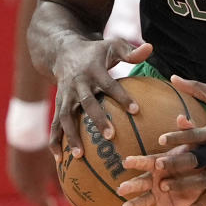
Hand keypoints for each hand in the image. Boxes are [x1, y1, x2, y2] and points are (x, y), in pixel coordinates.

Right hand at [6, 145, 61, 205]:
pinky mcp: (13, 171)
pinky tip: (36, 182)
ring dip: (37, 195)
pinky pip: (23, 183)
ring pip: (28, 192)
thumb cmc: (45, 153)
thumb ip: (60, 185)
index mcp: (35, 190)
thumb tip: (66, 201)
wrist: (24, 138)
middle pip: (35, 200)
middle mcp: (24, 188)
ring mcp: (17, 179)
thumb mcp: (56, 169)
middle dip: (44, 204)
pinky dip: (31, 186)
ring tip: (45, 197)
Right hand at [50, 41, 152, 162]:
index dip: (122, 97)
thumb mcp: (113, 46)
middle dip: (97, 120)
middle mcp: (77, 84)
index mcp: (93, 70)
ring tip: (80, 155)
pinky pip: (54, 125)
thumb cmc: (96, 52)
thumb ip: (131, 51)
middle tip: (111, 136)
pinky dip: (54, 141)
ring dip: (71, 136)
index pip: (110, 84)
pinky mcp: (58, 105)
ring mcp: (65, 96)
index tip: (136, 110)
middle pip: (87, 103)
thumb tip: (150, 48)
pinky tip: (60, 160)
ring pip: (66, 117)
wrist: (63, 52)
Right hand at [118, 115, 202, 205]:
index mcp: (162, 164)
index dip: (139, 161)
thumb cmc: (197, 156)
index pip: (149, 161)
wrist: (204, 174)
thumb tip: (181, 116)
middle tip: (121, 188)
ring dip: (134, 204)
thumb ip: (188, 132)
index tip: (127, 160)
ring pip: (144, 200)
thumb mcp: (194, 144)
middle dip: (132, 185)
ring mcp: (159, 194)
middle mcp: (156, 180)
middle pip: (142, 182)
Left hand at [131, 76, 205, 205]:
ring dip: (186, 185)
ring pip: (205, 180)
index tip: (161, 139)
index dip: (180, 137)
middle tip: (158, 168)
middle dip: (179, 164)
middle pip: (199, 159)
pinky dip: (201, 203)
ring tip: (165, 190)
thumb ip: (196, 88)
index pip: (197, 134)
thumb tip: (173, 77)